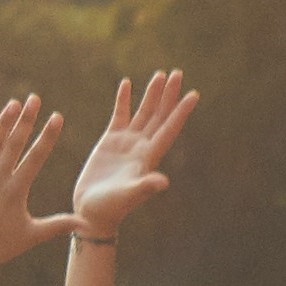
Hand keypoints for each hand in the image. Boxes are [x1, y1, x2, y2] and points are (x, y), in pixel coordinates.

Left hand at [0, 94, 79, 278]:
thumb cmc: (2, 249)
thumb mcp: (33, 235)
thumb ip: (59, 225)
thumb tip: (87, 223)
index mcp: (17, 190)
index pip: (36, 156)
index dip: (47, 135)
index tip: (57, 116)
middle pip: (14, 143)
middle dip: (26, 119)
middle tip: (35, 97)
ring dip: (2, 122)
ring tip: (13, 104)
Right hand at [69, 70, 197, 240]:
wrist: (92, 212)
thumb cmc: (110, 208)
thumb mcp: (127, 196)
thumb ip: (144, 187)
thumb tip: (162, 182)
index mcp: (149, 156)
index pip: (169, 129)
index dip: (181, 112)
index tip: (194, 94)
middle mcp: (141, 146)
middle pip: (160, 115)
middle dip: (169, 94)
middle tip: (178, 73)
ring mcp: (126, 142)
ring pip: (143, 112)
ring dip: (152, 94)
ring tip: (160, 74)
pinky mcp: (109, 141)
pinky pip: (119, 115)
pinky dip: (123, 100)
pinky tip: (126, 84)